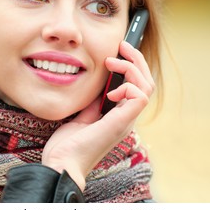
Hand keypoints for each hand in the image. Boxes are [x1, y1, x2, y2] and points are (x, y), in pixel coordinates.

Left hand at [42, 41, 154, 190]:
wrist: (62, 164)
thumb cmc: (69, 146)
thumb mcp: (82, 117)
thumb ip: (94, 104)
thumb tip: (100, 89)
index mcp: (119, 116)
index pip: (137, 87)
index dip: (132, 67)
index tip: (117, 52)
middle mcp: (127, 118)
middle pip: (146, 83)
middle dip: (136, 60)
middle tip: (122, 45)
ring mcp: (127, 120)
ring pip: (147, 86)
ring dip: (132, 67)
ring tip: (112, 62)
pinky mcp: (122, 122)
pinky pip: (140, 96)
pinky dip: (127, 86)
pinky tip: (109, 92)